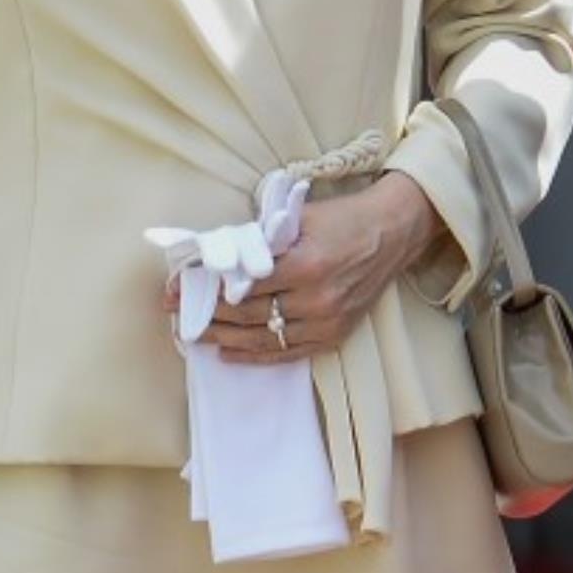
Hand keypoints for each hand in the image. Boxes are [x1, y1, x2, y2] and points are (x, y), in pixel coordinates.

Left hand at [202, 175, 440, 361]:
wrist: (393, 233)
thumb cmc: (344, 218)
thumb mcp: (299, 217)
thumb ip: (261, 239)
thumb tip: (217, 256)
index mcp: (305, 264)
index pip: (243, 284)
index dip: (208, 289)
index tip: (179, 290)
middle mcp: (316, 299)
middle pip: (248, 314)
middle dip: (209, 315)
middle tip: (179, 313)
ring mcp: (326, 322)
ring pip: (263, 337)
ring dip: (225, 338)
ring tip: (196, 335)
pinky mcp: (334, 336)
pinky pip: (287, 353)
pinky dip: (255, 355)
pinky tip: (229, 353)